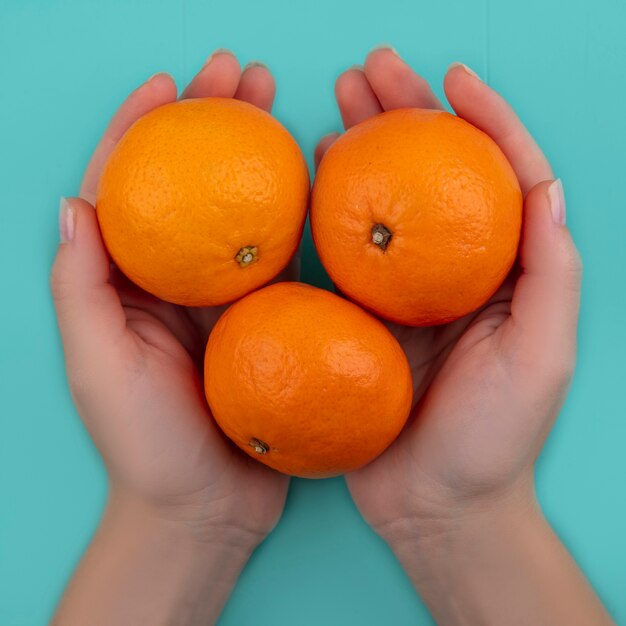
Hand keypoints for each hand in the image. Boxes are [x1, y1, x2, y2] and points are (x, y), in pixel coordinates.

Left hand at [51, 51, 288, 624]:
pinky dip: (292, 215)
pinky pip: (278, 258)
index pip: (125, 189)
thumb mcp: (98, 368)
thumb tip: (71, 202)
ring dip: (256, 154)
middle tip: (240, 74)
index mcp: (126, 285)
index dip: (141, 130)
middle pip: (188, 184)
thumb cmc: (145, 446)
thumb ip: (80, 289)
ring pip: (236, 210)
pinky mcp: (264, 320)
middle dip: (208, 122)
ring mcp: (221, 299)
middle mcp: (171, 282)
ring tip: (278, 104)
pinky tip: (312, 180)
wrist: (204, 507)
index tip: (169, 83)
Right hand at [316, 48, 611, 624]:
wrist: (436, 505)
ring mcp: (405, 293)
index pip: (500, 176)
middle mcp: (455, 273)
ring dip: (363, 149)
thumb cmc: (495, 441)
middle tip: (369, 70)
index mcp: (503, 273)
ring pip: (384, 203)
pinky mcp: (363, 318)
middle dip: (406, 114)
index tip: (450, 76)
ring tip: (334, 106)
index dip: (482, 118)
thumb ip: (552, 271)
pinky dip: (330, 212)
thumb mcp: (544, 356)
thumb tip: (545, 183)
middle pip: (433, 175)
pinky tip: (312, 179)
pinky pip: (345, 254)